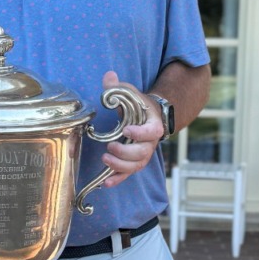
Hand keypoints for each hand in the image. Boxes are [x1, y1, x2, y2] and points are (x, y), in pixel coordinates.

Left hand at [99, 70, 163, 187]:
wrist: (148, 117)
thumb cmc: (138, 104)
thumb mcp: (130, 93)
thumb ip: (118, 87)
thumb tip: (109, 76)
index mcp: (152, 126)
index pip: (150, 132)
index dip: (140, 133)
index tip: (126, 130)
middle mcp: (150, 144)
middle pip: (142, 154)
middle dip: (125, 153)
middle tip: (110, 147)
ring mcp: (142, 155)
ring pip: (135, 166)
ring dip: (120, 167)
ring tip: (105, 160)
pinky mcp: (133, 162)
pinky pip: (128, 174)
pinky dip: (117, 179)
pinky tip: (105, 183)